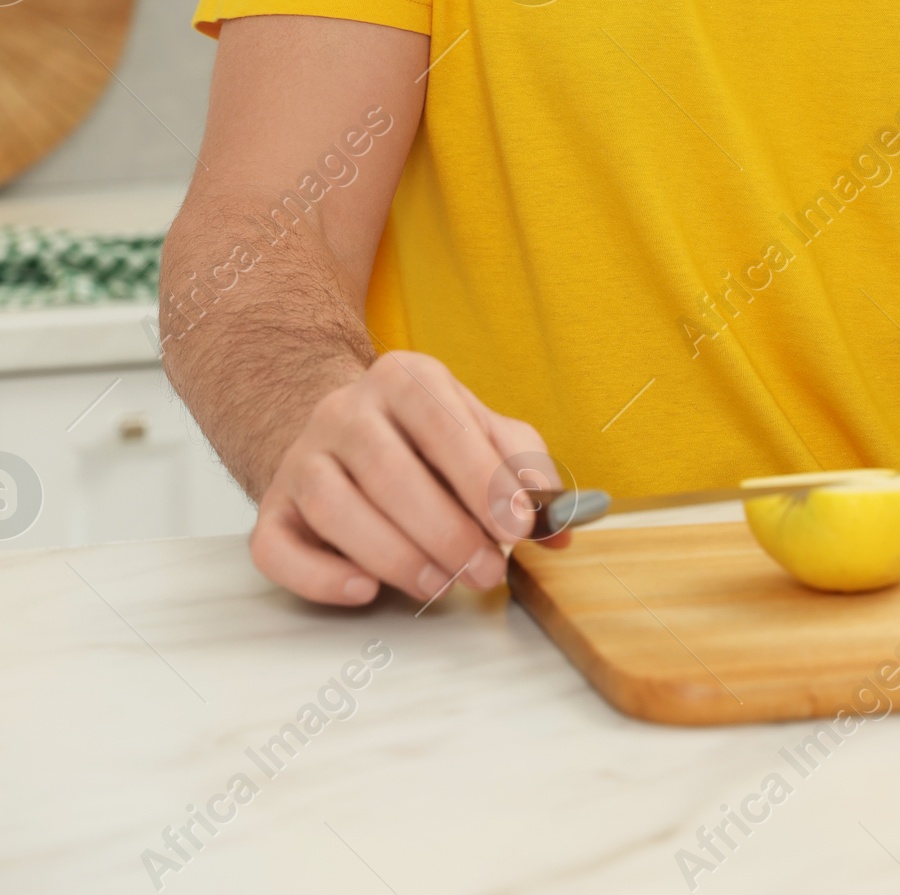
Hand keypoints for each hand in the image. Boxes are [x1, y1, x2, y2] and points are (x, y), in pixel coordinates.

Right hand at [250, 348, 567, 605]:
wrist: (339, 432)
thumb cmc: (423, 440)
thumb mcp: (481, 431)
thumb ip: (524, 470)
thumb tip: (560, 527)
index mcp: (404, 379)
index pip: (443, 424)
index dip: (482, 478)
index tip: (518, 527)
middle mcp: (345, 410)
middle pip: (389, 471)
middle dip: (446, 531)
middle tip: (486, 572)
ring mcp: (302, 459)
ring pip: (336, 508)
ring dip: (395, 556)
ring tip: (440, 585)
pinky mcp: (271, 511)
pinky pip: (279, 548)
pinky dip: (321, 576)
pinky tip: (365, 589)